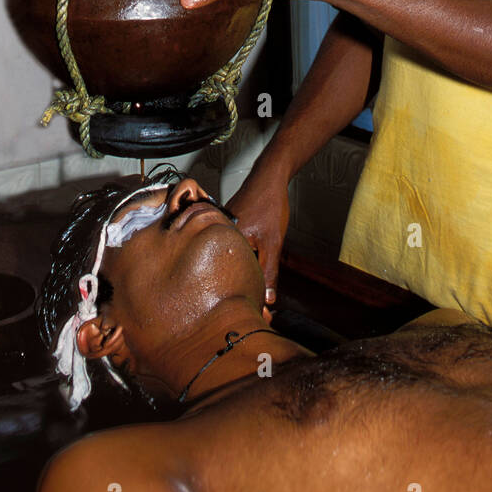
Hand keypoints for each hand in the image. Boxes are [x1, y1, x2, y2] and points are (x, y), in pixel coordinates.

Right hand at [229, 165, 290, 306]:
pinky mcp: (226, 227)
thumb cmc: (269, 203)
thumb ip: (269, 271)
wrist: (269, 177)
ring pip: (230, 261)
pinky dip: (241, 262)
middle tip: (259, 312)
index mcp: (225, 241)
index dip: (248, 297)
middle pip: (228, 272)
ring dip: (242, 277)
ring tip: (254, 296)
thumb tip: (267, 299)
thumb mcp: (273, 242)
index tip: (259, 315)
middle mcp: (218, 236)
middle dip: (243, 292)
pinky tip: (250, 270)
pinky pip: (232, 250)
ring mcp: (221, 231)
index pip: (232, 278)